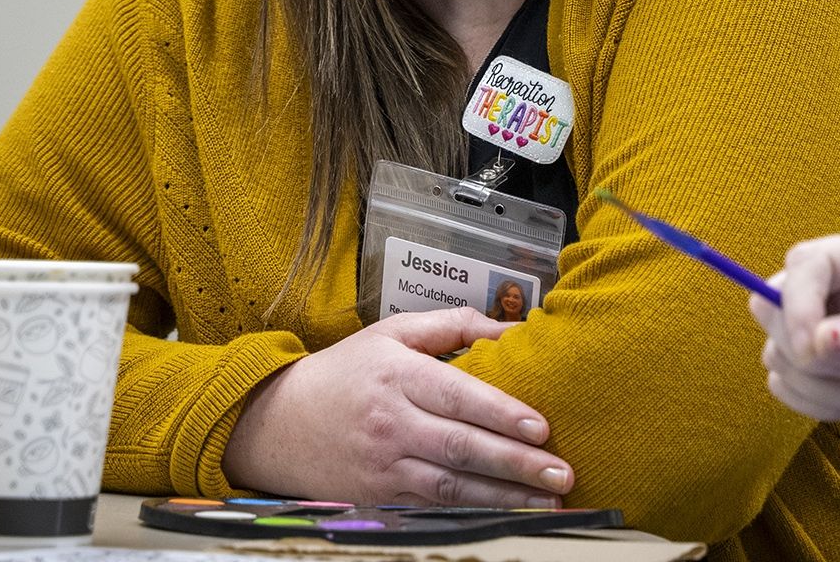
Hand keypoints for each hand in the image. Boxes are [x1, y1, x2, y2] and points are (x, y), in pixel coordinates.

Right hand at [224, 307, 574, 505]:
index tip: (541, 427)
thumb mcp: (393, 333)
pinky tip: (506, 515)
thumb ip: (455, 325)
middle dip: (517, 464)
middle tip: (562, 474)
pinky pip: (433, 507)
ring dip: (504, 497)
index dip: (501, 414)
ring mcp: (384, 466)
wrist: (276, 423)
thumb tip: (516, 329)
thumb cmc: (346, 372)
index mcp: (398, 376)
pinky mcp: (379, 496)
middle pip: (462, 447)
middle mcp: (391, 424)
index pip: (458, 397)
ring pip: (452, 486)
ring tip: (549, 502)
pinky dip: (472, 512)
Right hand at [749, 234, 839, 452]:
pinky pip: (782, 381)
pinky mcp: (814, 363)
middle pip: (774, 302)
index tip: (812, 349)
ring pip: (776, 349)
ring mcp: (822, 325)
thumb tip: (817, 340)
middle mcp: (839, 287)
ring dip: (817, 385)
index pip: (807, 263)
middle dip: (805, 351)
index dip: (797, 303)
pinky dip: (811, 403)